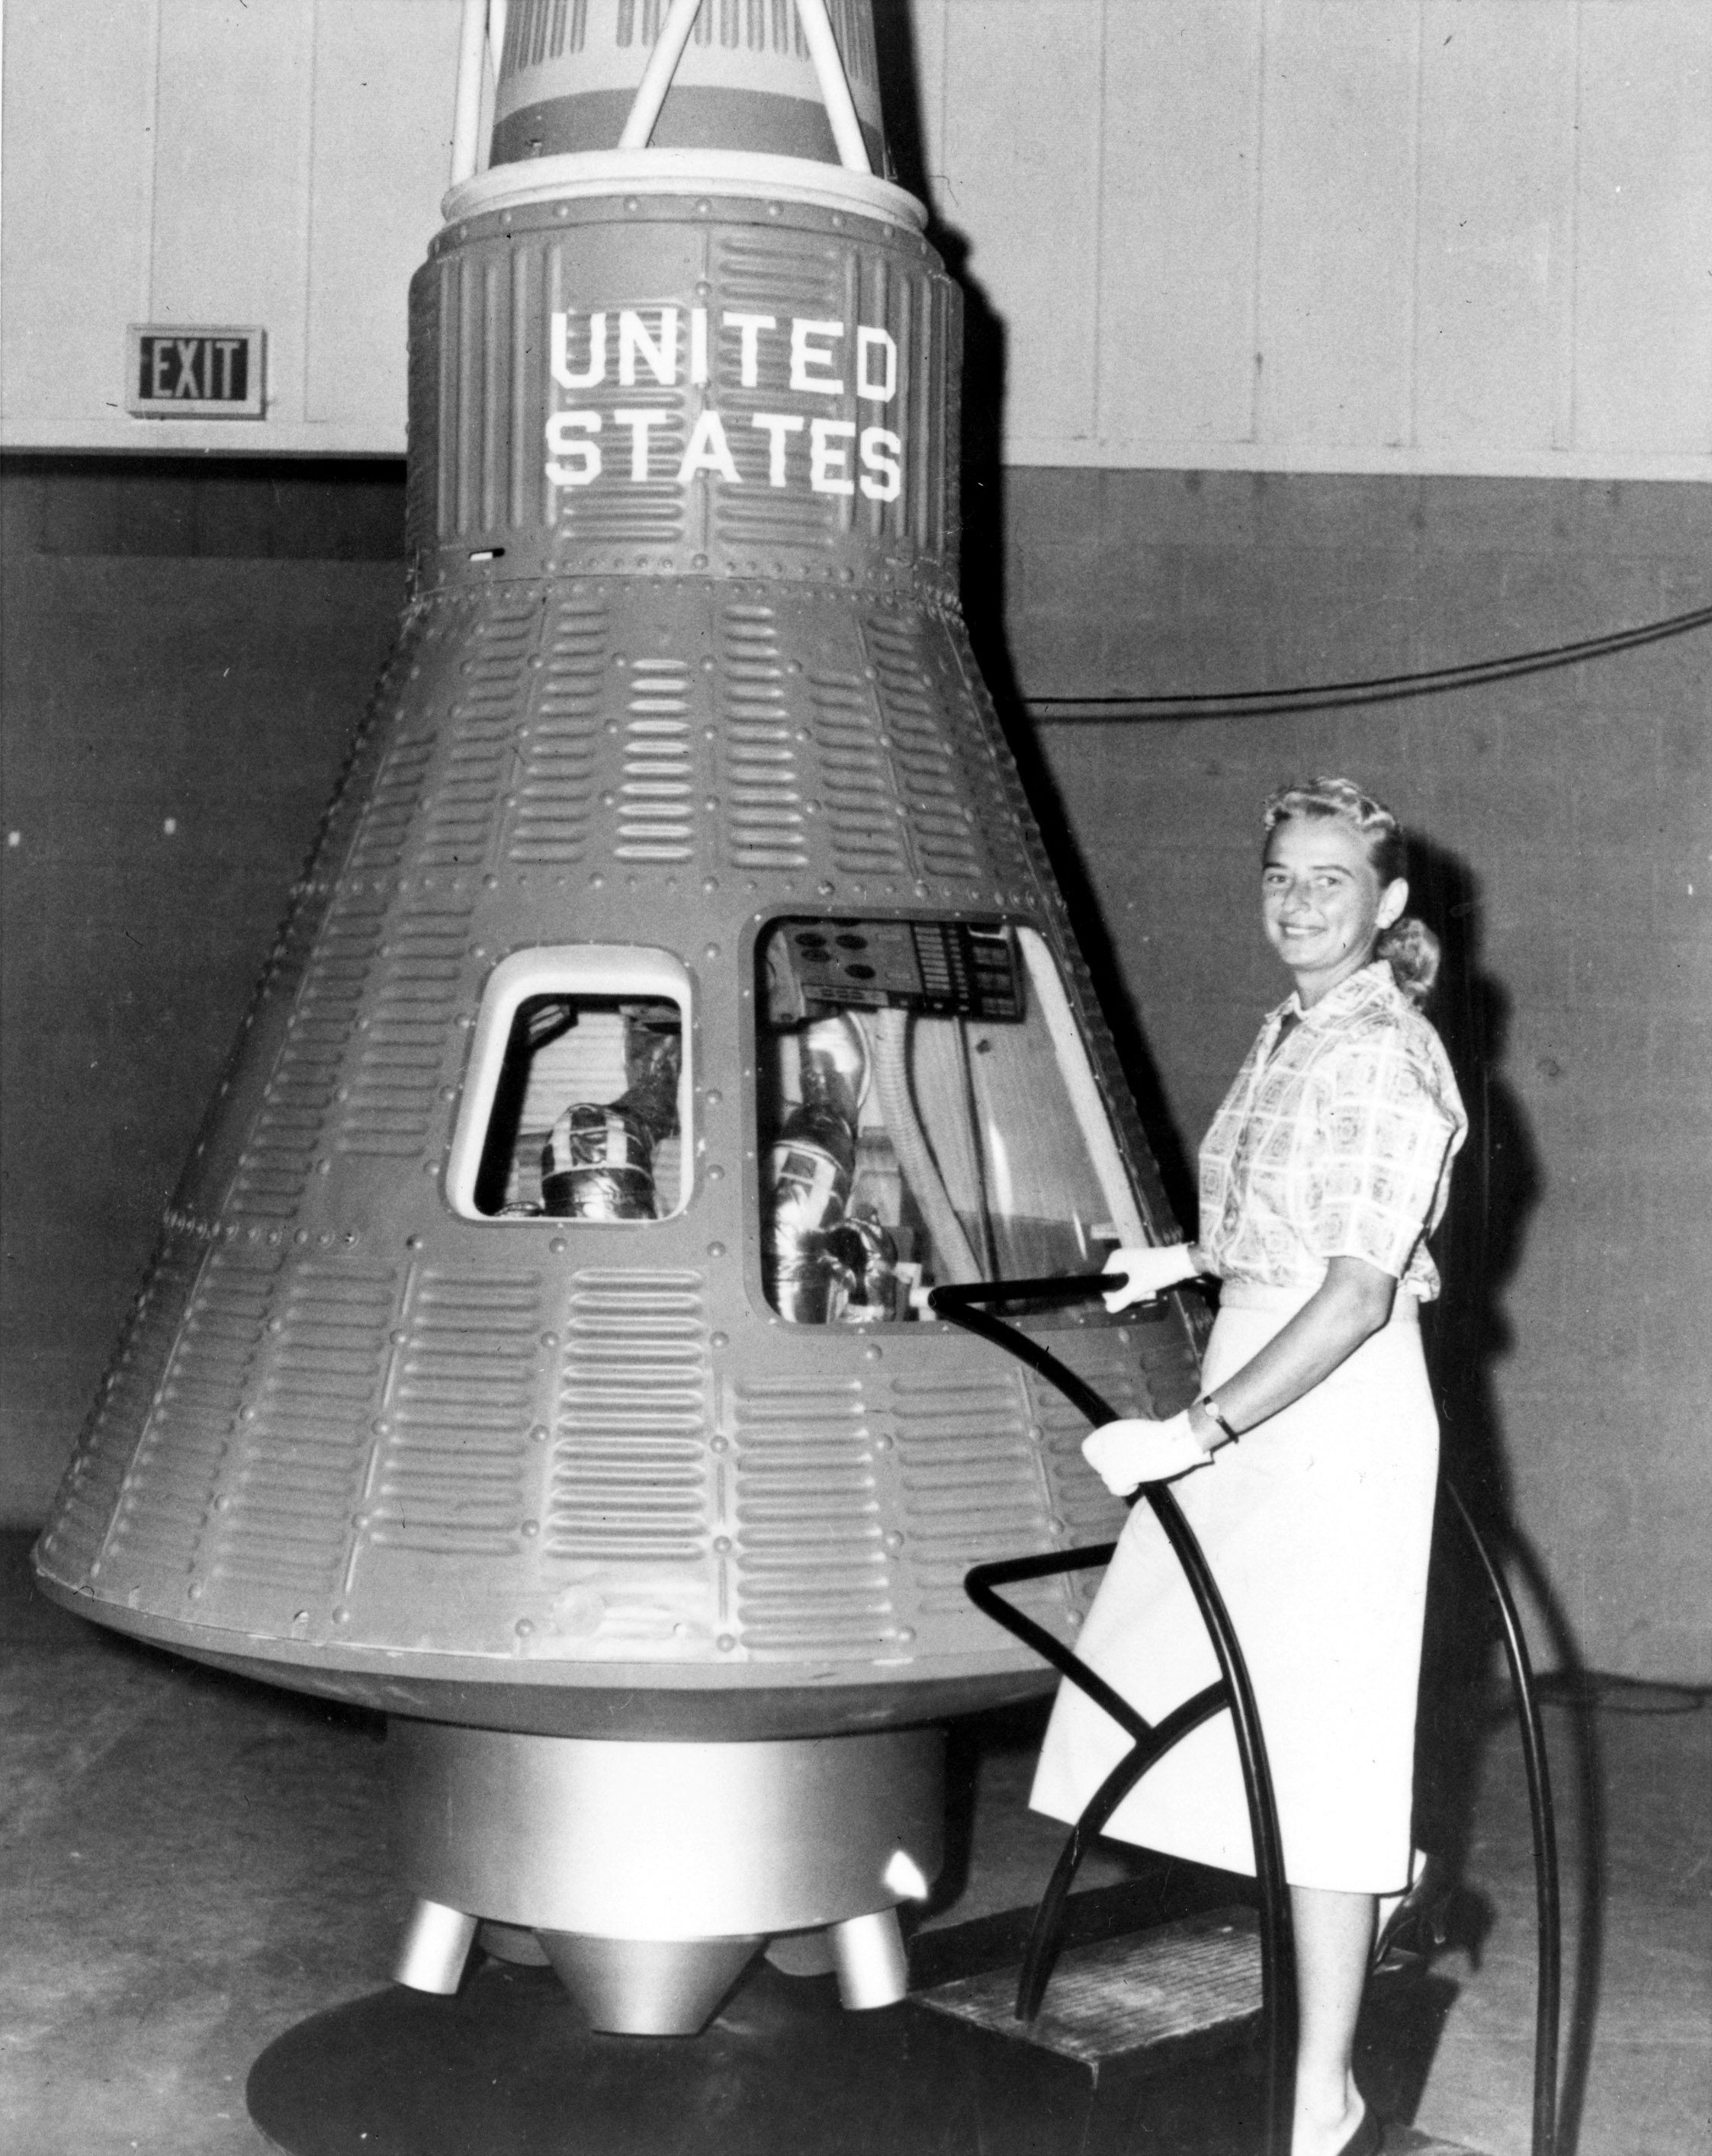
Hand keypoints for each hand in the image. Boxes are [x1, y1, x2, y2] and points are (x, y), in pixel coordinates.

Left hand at [1081, 1411, 1210, 1495]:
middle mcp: (1104, 1444)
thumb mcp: (1135, 1432)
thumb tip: (1114, 1459)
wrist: (1176, 1442)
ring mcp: (1109, 1460)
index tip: (1113, 1460)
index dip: (1098, 1457)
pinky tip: (1140, 1479)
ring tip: (1141, 1469)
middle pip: (1099, 1466)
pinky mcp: (1117, 1475)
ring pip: (1107, 1479)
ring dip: (1122, 1478)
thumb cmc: (1164, 1437)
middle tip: (1133, 1467)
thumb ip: (1119, 1443)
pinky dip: (1128, 1488)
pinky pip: (1116, 1489)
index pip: (1088, 1448)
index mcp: (1108, 1430)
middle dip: (1113, 1470)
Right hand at [1100, 1243, 1200, 1312]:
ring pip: (1128, 1286)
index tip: (1130, 1297)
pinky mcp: (1141, 1267)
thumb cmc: (1159, 1270)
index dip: (1115, 1294)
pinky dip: (1143, 1288)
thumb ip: (1122, 1298)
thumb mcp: (1139, 1286)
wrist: (1181, 1262)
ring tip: (1149, 1291)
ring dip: (1139, 1293)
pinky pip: (1135, 1283)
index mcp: (1116, 1259)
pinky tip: (1152, 1289)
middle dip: (1131, 1294)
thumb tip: (1108, 1308)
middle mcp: (1121, 1259)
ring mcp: (1131, 1263)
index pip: (1105, 1283)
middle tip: (1143, 1293)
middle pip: (1117, 1286)